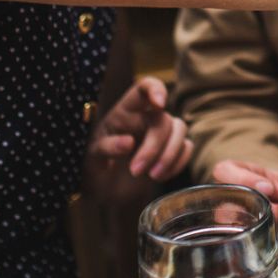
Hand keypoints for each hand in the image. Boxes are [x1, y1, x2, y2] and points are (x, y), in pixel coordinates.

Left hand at [85, 77, 192, 198]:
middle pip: (163, 119)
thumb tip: (129, 143)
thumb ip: (106, 147)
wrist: (103, 188)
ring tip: (152, 176)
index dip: (155, 89)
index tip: (160, 105)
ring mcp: (162, 133)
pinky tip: (160, 176)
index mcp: (124, 112)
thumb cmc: (95, 165)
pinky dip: (177, 163)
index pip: (143, 88)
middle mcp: (146, 118)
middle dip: (153, 147)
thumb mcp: (91, 156)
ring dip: (169, 155)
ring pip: (180, 130)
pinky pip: (186, 148)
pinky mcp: (172, 150)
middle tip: (136, 171)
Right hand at [210, 159, 277, 233]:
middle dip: (246, 205)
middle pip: (217, 199)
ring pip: (224, 223)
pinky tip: (272, 236)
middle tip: (275, 210)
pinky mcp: (238, 240)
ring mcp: (233, 220)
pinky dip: (253, 240)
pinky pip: (233, 242)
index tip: (269, 188)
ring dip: (252, 224)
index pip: (224, 170)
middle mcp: (232, 197)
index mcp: (241, 173)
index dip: (242, 178)